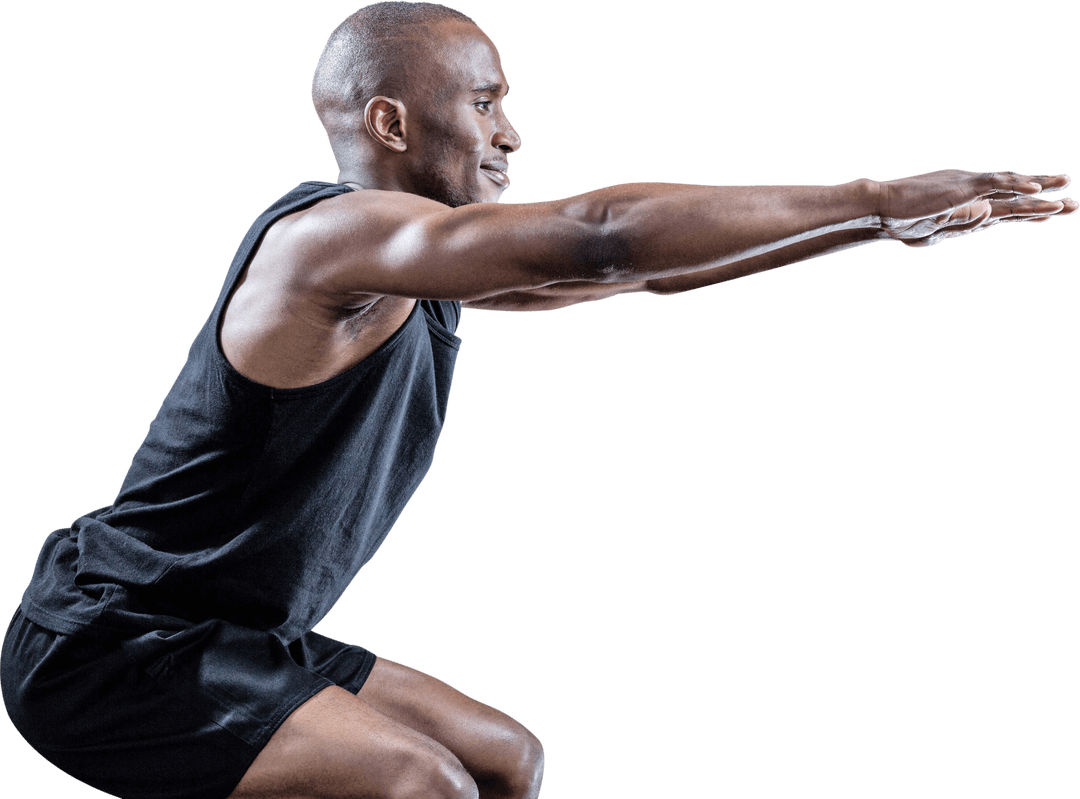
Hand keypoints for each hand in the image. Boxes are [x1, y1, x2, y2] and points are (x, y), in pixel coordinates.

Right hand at [875, 170, 1076, 247]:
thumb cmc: (900, 222)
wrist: (882, 208)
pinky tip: (1037, 189)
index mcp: (966, 204)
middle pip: (1014, 196)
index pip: (1003, 208)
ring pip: (1011, 186)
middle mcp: (973, 192)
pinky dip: (1018, 185)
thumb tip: (987, 216)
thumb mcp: (935, 233)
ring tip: (1065, 187)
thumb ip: (962, 226)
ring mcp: (969, 187)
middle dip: (1044, 201)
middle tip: (1072, 204)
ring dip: (1039, 187)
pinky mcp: (963, 186)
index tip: (1051, 214)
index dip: (1028, 211)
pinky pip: (996, 183)